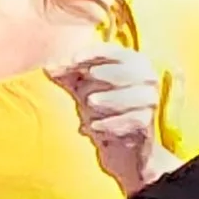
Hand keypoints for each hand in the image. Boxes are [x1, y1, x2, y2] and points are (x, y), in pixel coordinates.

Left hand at [59, 47, 167, 193]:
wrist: (121, 147)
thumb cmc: (102, 109)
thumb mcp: (82, 89)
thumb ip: (67, 76)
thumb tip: (48, 67)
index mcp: (133, 61)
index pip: (112, 50)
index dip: (91, 54)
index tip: (71, 60)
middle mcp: (147, 76)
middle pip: (119, 72)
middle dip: (95, 83)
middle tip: (84, 96)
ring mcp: (150, 99)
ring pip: (124, 97)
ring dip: (103, 103)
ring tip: (90, 109)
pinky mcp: (146, 122)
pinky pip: (127, 120)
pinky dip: (108, 124)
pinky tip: (95, 127)